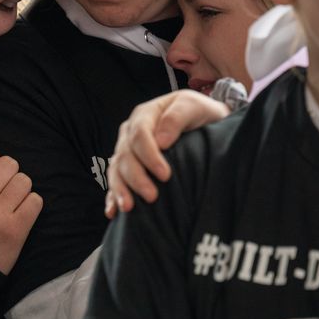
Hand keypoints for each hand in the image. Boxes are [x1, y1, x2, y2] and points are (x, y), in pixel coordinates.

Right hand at [105, 90, 227, 218]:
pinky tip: (113, 211)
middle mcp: (130, 132)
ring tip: (129, 208)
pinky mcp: (128, 167)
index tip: (165, 175)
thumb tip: (160, 141)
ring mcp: (127, 150)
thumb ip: (177, 118)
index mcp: (145, 115)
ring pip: (116, 169)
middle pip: (125, 155)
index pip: (139, 135)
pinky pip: (115, 181)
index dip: (149, 156)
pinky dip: (112, 196)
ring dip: (120, 189)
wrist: (205, 123)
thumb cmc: (200, 114)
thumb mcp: (194, 106)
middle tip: (152, 196)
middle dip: (136, 177)